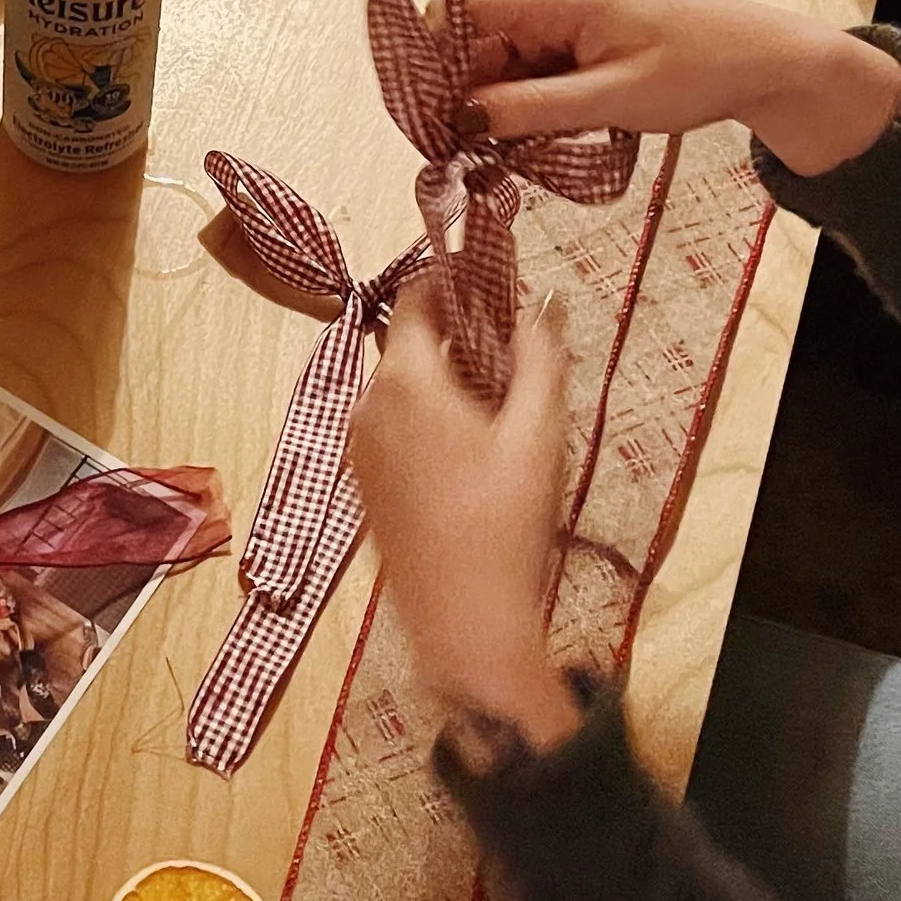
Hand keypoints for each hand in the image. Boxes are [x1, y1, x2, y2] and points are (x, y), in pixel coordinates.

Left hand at [348, 282, 579, 750]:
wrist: (464, 621)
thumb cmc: (505, 522)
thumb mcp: (537, 431)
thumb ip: (541, 354)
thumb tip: (543, 300)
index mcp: (402, 381)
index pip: (414, 299)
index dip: (451, 280)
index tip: (490, 278)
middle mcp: (366, 406)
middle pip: (407, 344)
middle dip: (454, 334)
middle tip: (507, 343)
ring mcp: (357, 449)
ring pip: (398, 388)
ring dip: (440, 379)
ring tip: (495, 399)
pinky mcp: (362, 484)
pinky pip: (390, 428)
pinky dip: (423, 418)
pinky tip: (467, 447)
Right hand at [460, 0, 900, 177]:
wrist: (765, 60)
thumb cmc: (699, 66)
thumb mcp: (610, 99)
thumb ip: (529, 110)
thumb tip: (458, 122)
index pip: (454, 10)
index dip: (425, 58)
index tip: (422, 114)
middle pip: (468, 42)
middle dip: (457, 96)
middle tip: (460, 154)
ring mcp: (559, 22)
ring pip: (494, 63)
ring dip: (491, 108)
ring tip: (501, 157)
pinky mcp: (574, 44)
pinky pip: (525, 73)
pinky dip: (521, 108)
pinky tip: (534, 142)